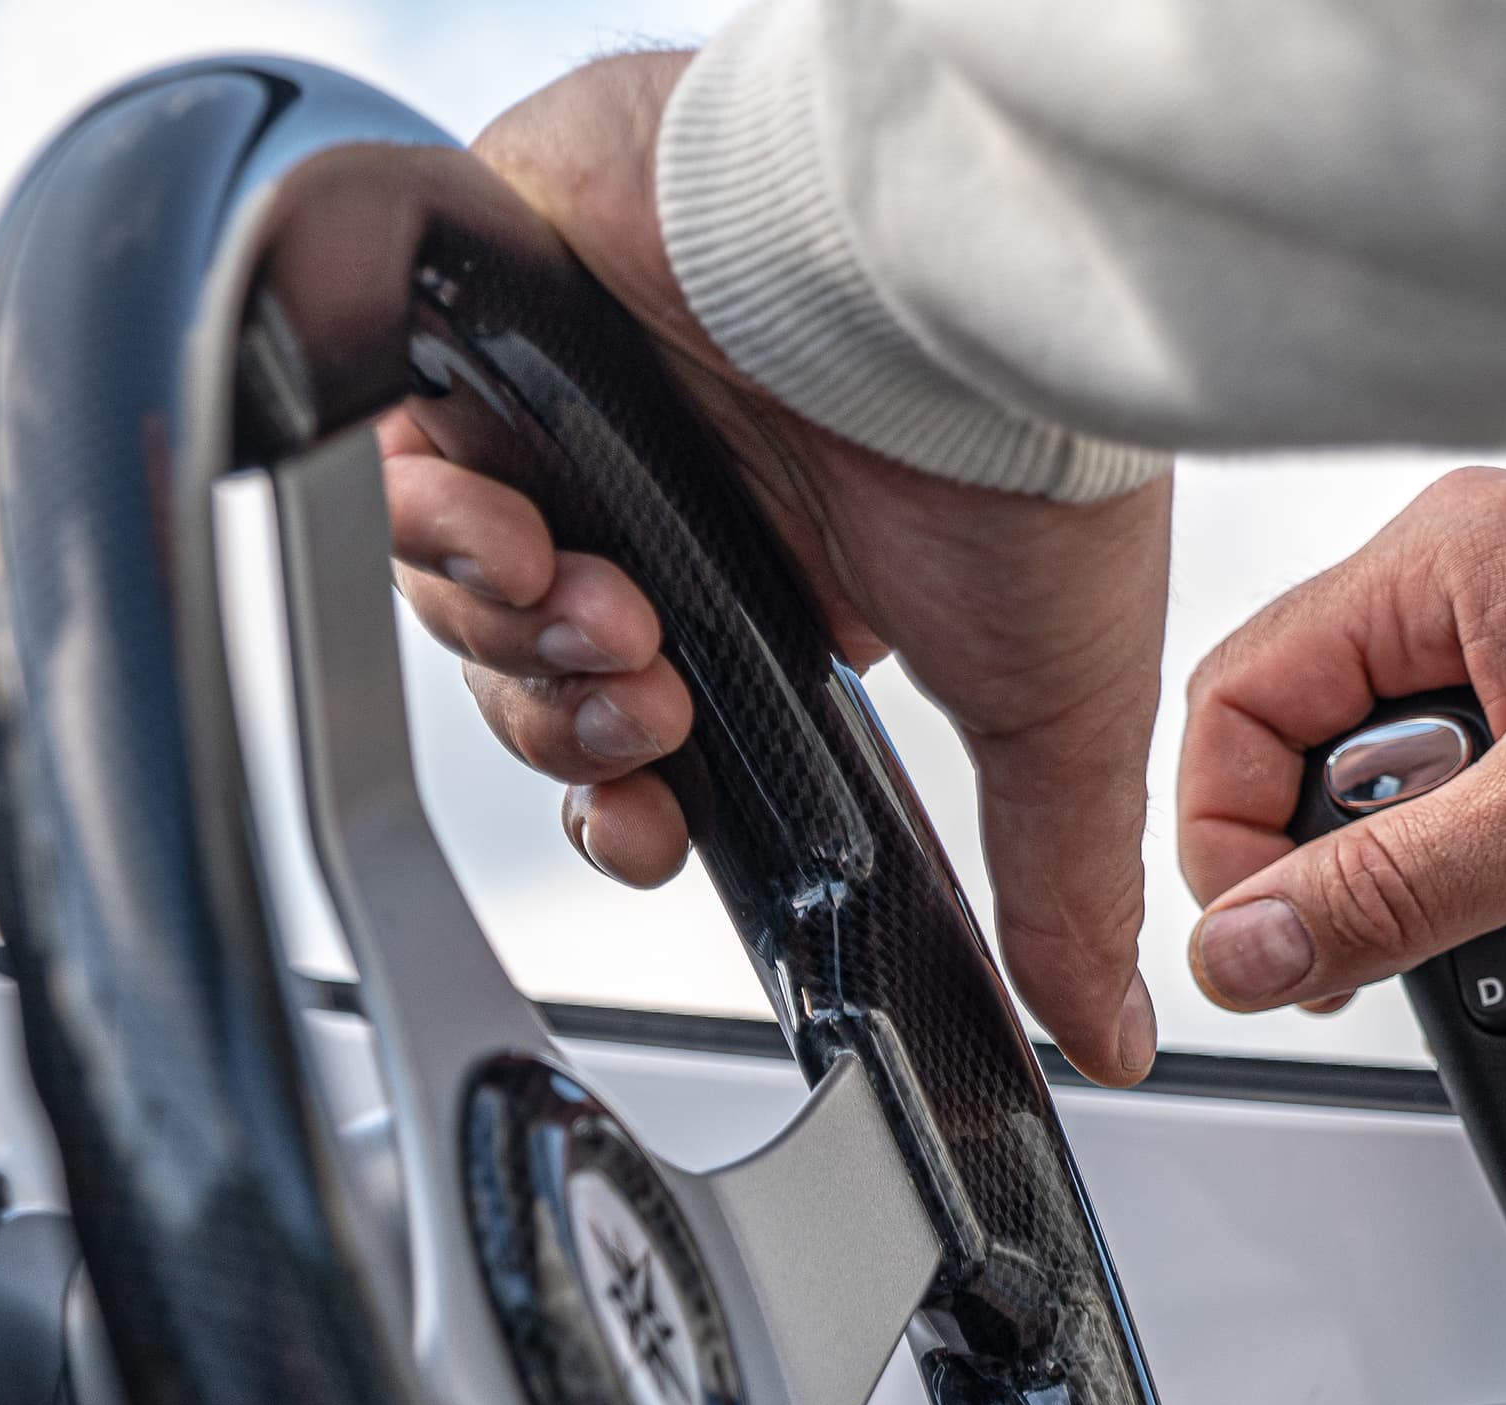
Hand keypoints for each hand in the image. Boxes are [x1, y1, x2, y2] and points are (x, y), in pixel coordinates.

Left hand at [383, 53, 1174, 1083]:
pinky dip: (436, 520)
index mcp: (763, 586)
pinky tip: (518, 537)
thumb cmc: (1014, 442)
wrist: (966, 273)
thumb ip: (1052, 881)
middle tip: (653, 702)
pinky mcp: (500, 314)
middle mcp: (659, 493)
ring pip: (459, 584)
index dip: (614, 802)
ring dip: (517, 634)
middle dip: (576, 725)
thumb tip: (1108, 1030)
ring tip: (612, 613)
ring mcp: (573, 402)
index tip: (650, 823)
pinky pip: (397, 451)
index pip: (624, 737)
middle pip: (527, 677)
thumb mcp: (1046, 710)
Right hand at [1174, 469, 1505, 1013]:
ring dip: (1410, 873)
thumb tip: (1239, 955)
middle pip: (1298, 744)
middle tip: (1383, 948)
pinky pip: (1468, 796)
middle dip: (1323, 862)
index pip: (1240, 699)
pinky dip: (1480, 864)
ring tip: (1502, 914)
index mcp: (1444, 559)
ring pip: (1382, 784)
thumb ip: (1389, 892)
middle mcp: (1470, 584)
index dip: (1229, 837)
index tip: (1274, 942)